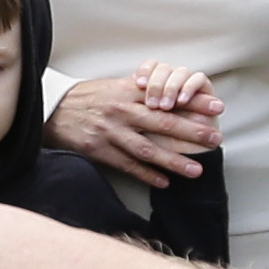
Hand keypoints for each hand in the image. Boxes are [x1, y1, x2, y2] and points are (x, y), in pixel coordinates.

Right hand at [49, 68, 221, 181]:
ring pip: (148, 149)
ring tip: (197, 170)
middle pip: (164, 123)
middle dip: (193, 132)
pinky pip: (128, 165)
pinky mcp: (99, 150)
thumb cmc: (89, 97)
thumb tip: (173, 92)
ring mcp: (111, 133)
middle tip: (216, 138)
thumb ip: (142, 90)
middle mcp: (123, 112)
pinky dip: (147, 175)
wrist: (52, 109)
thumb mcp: (115, 86)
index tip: (216, 106)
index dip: (194, 103)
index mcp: (130, 92)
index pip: (169, 97)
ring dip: (174, 161)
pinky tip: (165, 183)